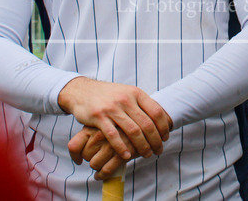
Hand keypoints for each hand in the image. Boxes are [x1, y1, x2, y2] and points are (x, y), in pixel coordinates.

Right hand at [57, 76, 171, 162]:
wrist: (82, 91)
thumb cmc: (109, 96)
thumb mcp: (127, 93)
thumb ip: (142, 104)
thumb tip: (163, 118)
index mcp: (136, 93)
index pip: (157, 112)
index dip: (164, 127)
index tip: (165, 138)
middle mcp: (126, 99)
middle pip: (147, 124)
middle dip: (155, 141)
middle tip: (158, 151)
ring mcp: (112, 108)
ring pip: (133, 131)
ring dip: (142, 146)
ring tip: (146, 154)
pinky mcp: (98, 117)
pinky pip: (113, 136)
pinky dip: (122, 148)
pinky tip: (127, 156)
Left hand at [68, 127, 130, 179]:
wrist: (142, 124)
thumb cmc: (116, 126)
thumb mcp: (101, 124)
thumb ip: (87, 134)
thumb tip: (74, 152)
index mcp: (93, 126)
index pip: (74, 146)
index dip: (75, 155)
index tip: (78, 159)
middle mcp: (100, 134)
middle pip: (85, 155)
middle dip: (90, 158)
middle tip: (97, 156)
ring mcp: (111, 144)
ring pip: (94, 164)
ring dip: (97, 166)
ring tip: (101, 163)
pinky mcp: (122, 154)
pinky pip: (106, 170)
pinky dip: (102, 175)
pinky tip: (101, 174)